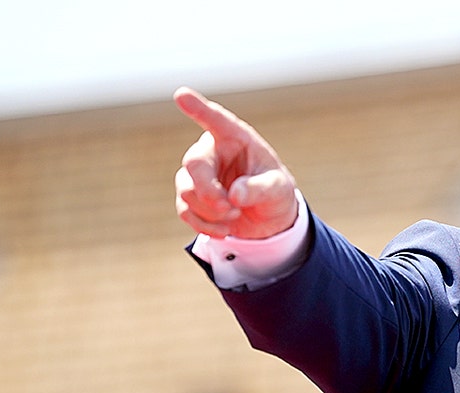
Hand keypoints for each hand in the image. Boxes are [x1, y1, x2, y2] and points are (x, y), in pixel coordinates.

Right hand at [173, 87, 297, 238]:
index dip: (198, 109)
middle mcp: (212, 150)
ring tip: (235, 215)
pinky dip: (203, 225)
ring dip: (211, 211)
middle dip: (209, 191)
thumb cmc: (275, 191)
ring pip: (186, 190)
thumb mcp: (278, 189)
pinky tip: (224, 231)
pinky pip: (184, 210)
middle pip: (193, 164)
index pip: (215, 119)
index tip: (181, 95)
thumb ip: (260, 188)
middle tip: (230, 208)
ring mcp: (197, 174)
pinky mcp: (190, 196)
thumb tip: (234, 195)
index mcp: (235, 137)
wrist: (267, 217)